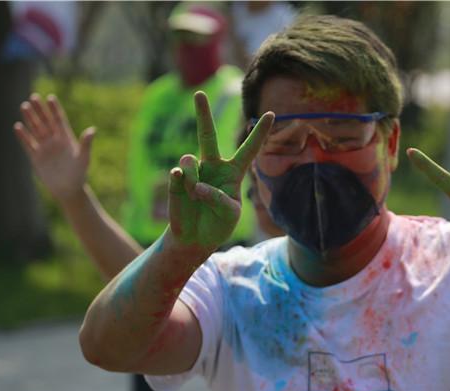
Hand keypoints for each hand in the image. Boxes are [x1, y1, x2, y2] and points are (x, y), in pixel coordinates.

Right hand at [14, 93, 95, 204]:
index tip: (50, 97)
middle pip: (45, 122)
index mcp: (66, 138)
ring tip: (24, 106)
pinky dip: (23, 136)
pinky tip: (18, 126)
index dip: (55, 109)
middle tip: (33, 96)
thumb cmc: (79, 173)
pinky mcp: (36, 157)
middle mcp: (54, 141)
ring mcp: (44, 148)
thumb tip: (93, 130)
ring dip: (30, 119)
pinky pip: (28, 144)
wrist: (68, 189)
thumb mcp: (84, 158)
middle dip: (40, 110)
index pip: (59, 120)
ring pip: (36, 130)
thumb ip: (86, 144)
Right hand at [168, 91, 273, 248]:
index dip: (260, 133)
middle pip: (207, 135)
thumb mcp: (229, 215)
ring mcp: (194, 172)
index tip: (272, 113)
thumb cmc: (218, 225)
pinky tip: (185, 189)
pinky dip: (183, 182)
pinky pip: (178, 172)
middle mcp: (213, 167)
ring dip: (194, 178)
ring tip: (196, 194)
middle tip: (199, 93)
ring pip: (190, 159)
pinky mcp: (177, 181)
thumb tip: (197, 185)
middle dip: (202, 114)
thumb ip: (219, 199)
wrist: (195, 238)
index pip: (249, 149)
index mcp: (233, 173)